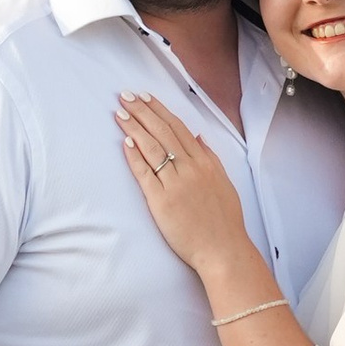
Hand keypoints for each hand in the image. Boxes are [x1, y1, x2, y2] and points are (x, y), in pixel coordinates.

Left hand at [117, 90, 253, 281]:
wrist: (223, 249)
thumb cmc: (224, 220)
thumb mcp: (224, 182)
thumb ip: (210, 158)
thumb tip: (198, 138)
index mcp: (205, 162)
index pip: (177, 128)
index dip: (159, 110)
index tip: (145, 97)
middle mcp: (190, 168)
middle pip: (162, 132)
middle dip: (142, 111)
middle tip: (125, 96)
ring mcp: (175, 184)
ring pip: (152, 148)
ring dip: (134, 128)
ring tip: (120, 113)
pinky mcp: (161, 201)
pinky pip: (145, 174)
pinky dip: (135, 157)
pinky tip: (125, 143)